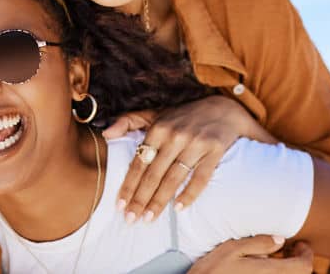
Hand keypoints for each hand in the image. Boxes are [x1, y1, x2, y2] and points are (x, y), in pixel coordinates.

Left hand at [107, 94, 272, 221]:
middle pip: (154, 174)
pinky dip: (190, 194)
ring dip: (160, 201)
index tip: (119, 205)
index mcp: (159, 128)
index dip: (128, 185)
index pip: (139, 162)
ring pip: (174, 178)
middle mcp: (176, 136)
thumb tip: (105, 135)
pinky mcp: (215, 150)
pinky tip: (179, 208)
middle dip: (140, 199)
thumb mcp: (155, 114)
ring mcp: (196, 143)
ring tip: (149, 218)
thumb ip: (128, 121)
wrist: (224, 110)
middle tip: (130, 219)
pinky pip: (201, 177)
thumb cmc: (183, 117)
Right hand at [189, 236, 313, 273]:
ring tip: (276, 257)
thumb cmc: (211, 272)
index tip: (299, 244)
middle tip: (288, 249)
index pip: (304, 266)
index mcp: (270, 273)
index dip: (306, 253)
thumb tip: (280, 240)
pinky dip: (277, 273)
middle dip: (298, 260)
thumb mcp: (232, 250)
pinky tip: (264, 268)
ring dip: (287, 268)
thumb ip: (258, 243)